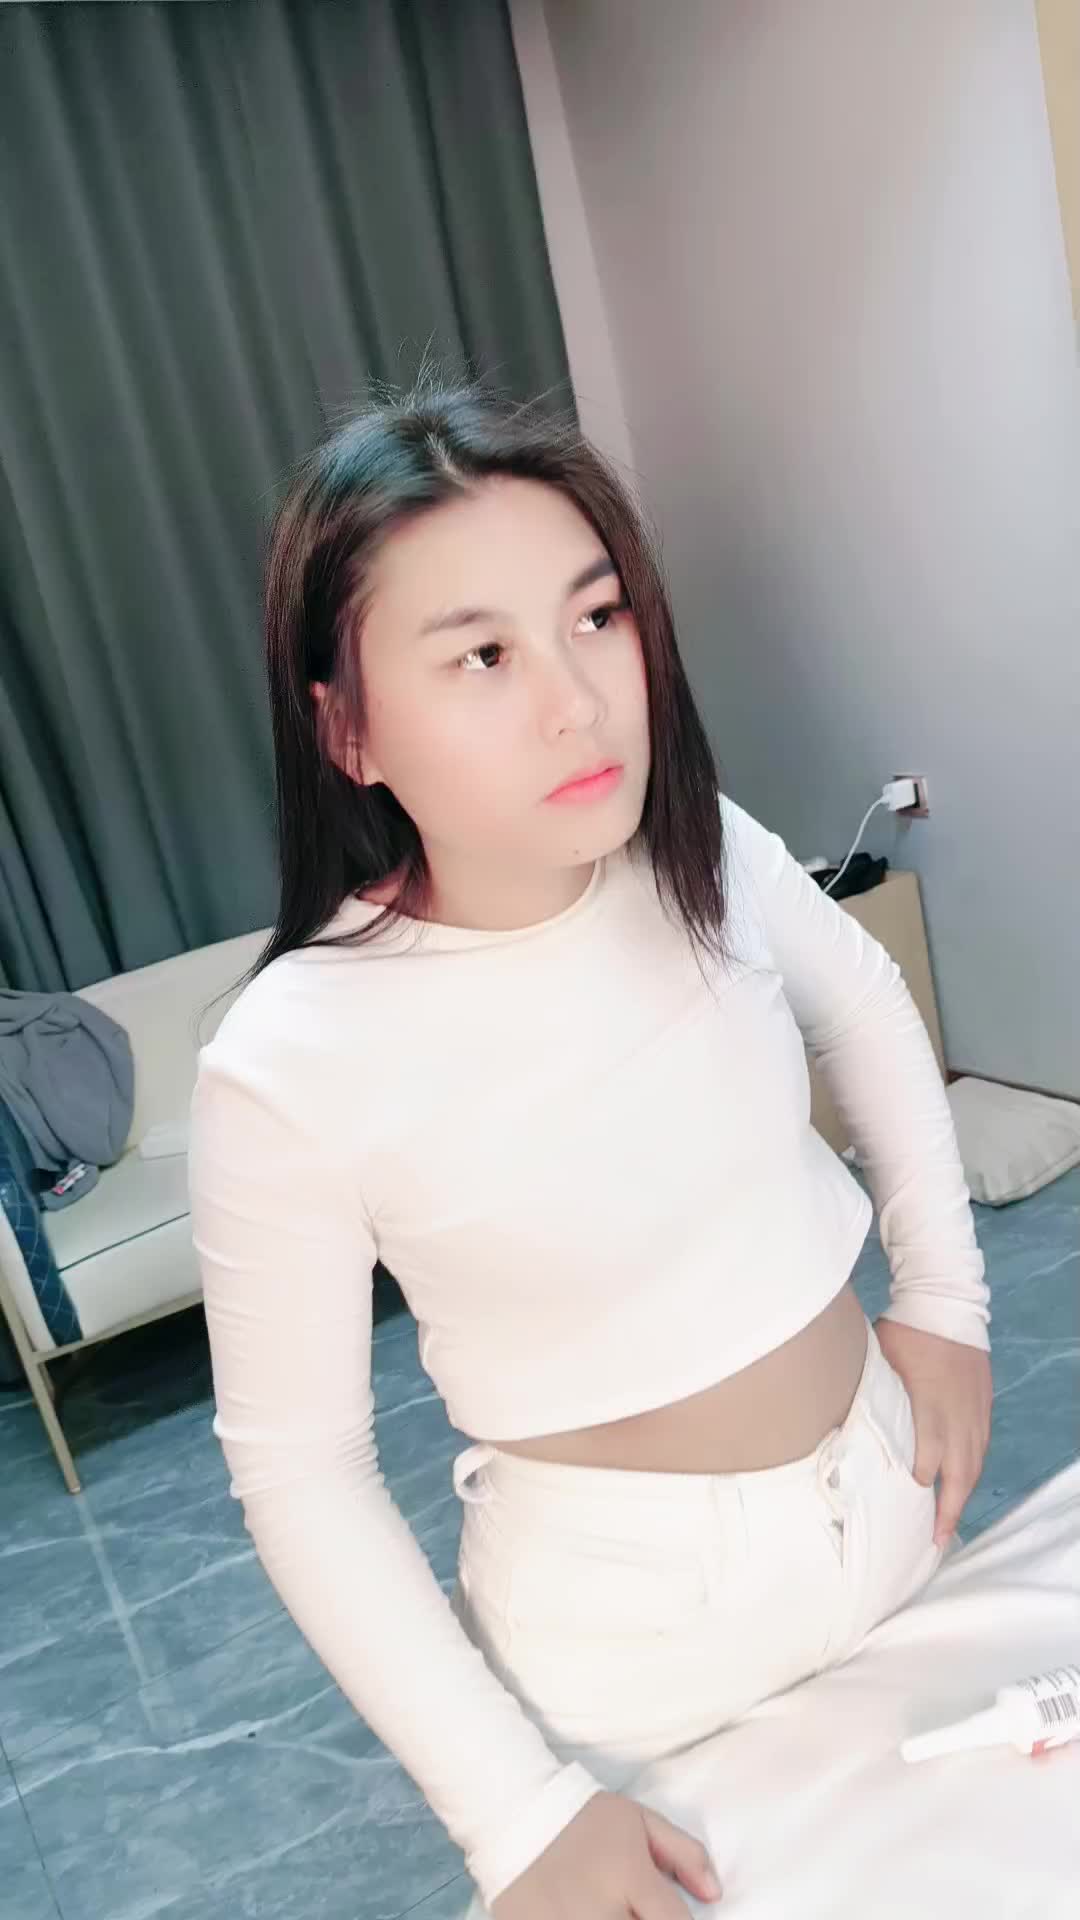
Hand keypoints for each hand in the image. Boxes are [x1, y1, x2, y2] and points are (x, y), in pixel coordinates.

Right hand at [490, 1789, 722, 1919]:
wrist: (513, 1813)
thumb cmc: (582, 1818)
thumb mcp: (638, 1819)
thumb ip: (684, 1853)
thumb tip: (715, 1893)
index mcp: (629, 1878)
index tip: (669, 1918)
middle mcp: (601, 1912)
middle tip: (636, 1912)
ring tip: (616, 1912)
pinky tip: (584, 1916)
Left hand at [874, 1318, 991, 1546]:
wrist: (946, 1303)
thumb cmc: (905, 1332)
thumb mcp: (880, 1364)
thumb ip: (871, 1400)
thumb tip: (845, 1428)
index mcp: (929, 1407)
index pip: (927, 1460)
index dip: (918, 1487)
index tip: (903, 1512)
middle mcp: (957, 1417)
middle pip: (958, 1473)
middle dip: (948, 1510)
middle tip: (937, 1541)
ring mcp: (974, 1412)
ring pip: (974, 1464)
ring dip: (963, 1495)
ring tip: (950, 1521)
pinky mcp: (983, 1404)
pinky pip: (982, 1447)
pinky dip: (973, 1470)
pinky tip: (964, 1482)